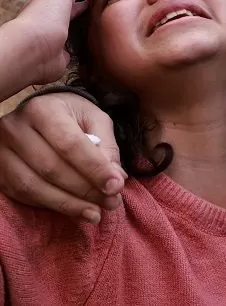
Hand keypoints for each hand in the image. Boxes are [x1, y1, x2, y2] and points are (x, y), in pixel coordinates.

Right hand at [0, 93, 123, 222]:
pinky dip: (49, 205)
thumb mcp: (95, 119)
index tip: (116, 186)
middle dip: (84, 189)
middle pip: (51, 167)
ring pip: (32, 186)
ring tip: (95, 213)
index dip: (94, 168)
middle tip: (111, 203)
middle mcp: (16, 129)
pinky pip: (21, 195)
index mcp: (43, 110)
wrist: (39, 113)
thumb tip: (116, 178)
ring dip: (67, 204)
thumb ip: (107, 146)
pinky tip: (73, 209)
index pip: (70, 144)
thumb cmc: (71, 115)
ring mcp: (1, 152)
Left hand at [5, 0, 107, 87]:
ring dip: (92, 23)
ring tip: (111, 18)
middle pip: (75, 7)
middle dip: (92, 1)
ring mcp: (59, 37)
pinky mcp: (64, 55)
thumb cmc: (45, 16)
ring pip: (79, 27)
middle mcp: (54, 18)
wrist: (34, 50)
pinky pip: (80, 49)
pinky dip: (89, 45)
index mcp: (51, 1)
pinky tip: (102, 41)